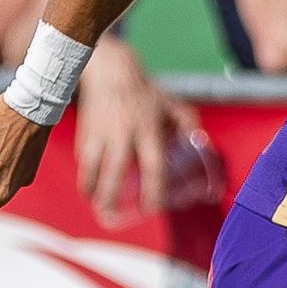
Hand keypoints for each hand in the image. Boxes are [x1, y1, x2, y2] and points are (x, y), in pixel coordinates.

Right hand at [74, 38, 204, 223]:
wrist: (111, 72)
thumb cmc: (146, 92)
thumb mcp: (173, 105)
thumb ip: (188, 125)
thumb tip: (204, 145)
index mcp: (149, 130)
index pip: (153, 166)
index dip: (153, 190)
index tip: (152, 207)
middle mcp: (123, 133)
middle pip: (115, 172)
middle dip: (112, 197)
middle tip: (113, 215)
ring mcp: (101, 132)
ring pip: (91, 167)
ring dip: (91, 190)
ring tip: (95, 206)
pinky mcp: (85, 131)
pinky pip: (83, 158)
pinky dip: (84, 174)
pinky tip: (87, 187)